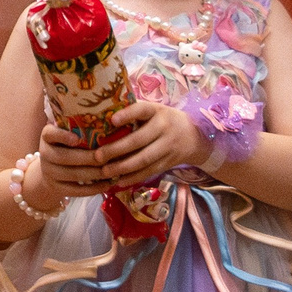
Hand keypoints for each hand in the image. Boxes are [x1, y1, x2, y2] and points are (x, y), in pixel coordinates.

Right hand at [38, 121, 111, 195]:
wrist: (51, 170)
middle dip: (88, 158)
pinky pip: (76, 190)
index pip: (50, 134)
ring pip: (72, 175)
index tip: (77, 138)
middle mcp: (45, 153)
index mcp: (47, 136)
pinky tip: (107, 185)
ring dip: (94, 174)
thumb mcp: (67, 132)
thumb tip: (109, 117)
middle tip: (106, 157)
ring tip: (112, 171)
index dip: (62, 136)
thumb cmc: (68, 145)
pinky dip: (93, 189)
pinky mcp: (57, 188)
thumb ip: (80, 126)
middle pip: (64, 157)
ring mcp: (49, 172)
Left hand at [82, 99, 202, 187]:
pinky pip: (149, 171)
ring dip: (123, 167)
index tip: (112, 120)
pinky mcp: (168, 162)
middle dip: (117, 149)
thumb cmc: (164, 120)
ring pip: (144, 159)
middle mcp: (164, 128)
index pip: (142, 110)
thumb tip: (102, 113)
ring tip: (105, 171)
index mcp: (157, 111)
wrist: (194, 137)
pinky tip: (119, 181)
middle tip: (98, 156)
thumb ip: (134, 111)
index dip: (128, 114)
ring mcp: (168, 147)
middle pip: (139, 140)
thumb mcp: (154, 110)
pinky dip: (134, 177)